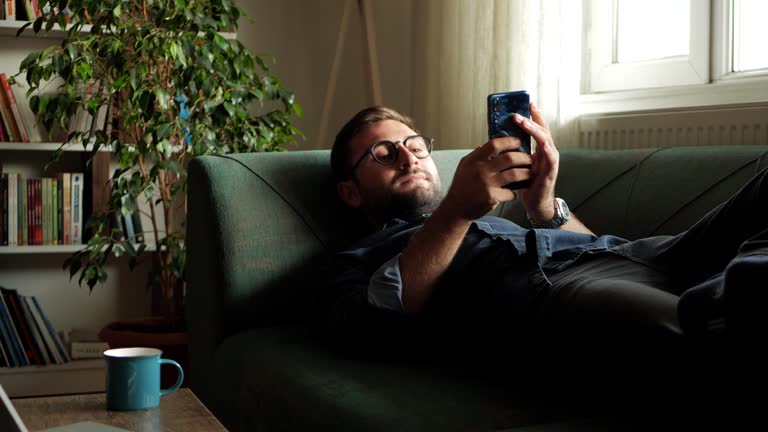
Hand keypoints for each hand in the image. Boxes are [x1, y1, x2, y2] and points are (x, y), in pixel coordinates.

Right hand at [439, 137, 529, 221]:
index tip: (518, 142)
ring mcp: (487, 184)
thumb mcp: (464, 165)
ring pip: (515, 174)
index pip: (495, 144)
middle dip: (524, 157)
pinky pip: (511, 193)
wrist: (456, 208)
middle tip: (529, 159)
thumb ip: (476, 155)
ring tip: (529, 174)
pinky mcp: (491, 197)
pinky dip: (514, 193)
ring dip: (526, 174)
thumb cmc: (461, 186)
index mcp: (475, 160)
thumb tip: (488, 144)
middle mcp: (481, 170)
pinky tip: (513, 193)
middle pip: (509, 158)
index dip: (509, 141)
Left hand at [511, 102, 559, 222]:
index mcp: (539, 148)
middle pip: (542, 130)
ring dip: (535, 130)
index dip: (534, 115)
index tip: (528, 102)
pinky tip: (543, 144)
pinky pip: (551, 158)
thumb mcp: (518, 163)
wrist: (535, 203)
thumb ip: (513, 151)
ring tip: (525, 122)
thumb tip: (497, 139)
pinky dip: (547, 150)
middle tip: (520, 111)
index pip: (537, 128)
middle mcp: (547, 151)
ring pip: (545, 140)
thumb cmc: (526, 183)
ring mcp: (551, 161)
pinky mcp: (551, 172)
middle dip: (532, 119)